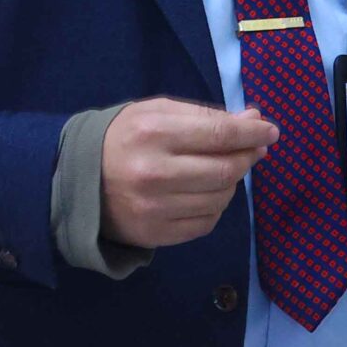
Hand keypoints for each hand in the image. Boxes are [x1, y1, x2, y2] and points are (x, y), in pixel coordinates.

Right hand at [100, 98, 275, 248]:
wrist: (77, 180)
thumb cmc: (123, 138)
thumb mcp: (156, 113)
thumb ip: (205, 116)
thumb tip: (254, 122)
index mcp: (153, 133)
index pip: (219, 134)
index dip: (252, 133)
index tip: (270, 131)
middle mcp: (155, 173)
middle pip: (225, 170)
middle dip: (247, 158)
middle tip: (253, 150)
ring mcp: (155, 208)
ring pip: (220, 199)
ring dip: (231, 183)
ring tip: (221, 171)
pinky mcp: (156, 234)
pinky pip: (206, 223)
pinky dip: (214, 207)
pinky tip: (204, 193)